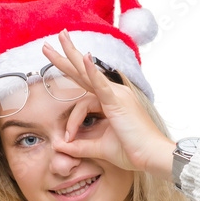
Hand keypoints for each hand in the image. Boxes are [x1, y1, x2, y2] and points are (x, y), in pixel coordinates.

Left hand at [41, 30, 174, 178]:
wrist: (151, 156)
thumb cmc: (132, 152)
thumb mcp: (100, 149)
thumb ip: (80, 147)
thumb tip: (60, 146)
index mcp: (111, 102)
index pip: (84, 98)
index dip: (71, 118)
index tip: (65, 139)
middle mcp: (114, 93)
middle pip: (84, 73)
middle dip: (66, 57)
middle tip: (48, 43)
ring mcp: (117, 95)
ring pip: (86, 76)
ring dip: (69, 58)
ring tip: (52, 44)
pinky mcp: (118, 102)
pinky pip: (101, 85)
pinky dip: (91, 72)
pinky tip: (84, 58)